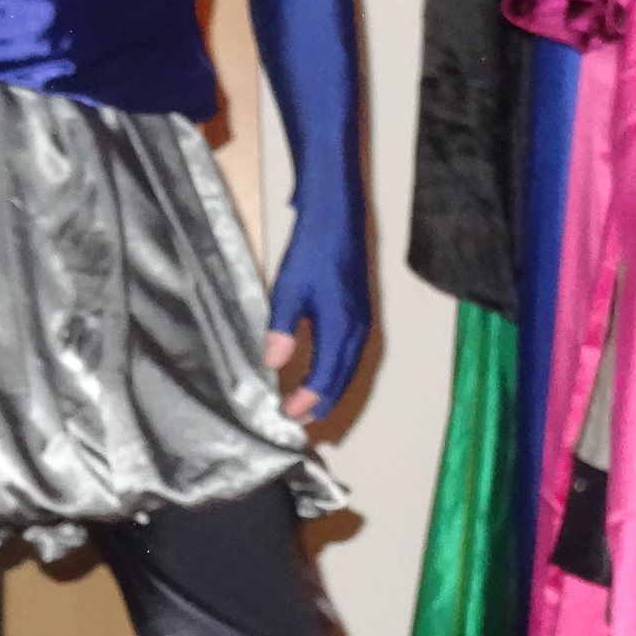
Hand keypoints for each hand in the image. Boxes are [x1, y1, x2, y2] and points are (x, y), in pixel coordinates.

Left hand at [265, 209, 370, 421]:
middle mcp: (358, 328)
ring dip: (332, 388)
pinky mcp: (361, 310)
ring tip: (312, 404)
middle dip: (322, 401)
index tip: (289, 414)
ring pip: (350, 366)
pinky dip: (338, 369)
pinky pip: (352, 352)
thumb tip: (272, 364)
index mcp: (342, 327)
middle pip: (342, 377)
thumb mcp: (288, 290)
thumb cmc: (312, 250)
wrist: (337, 216)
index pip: (326, 376)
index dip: (308, 399)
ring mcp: (363, 319)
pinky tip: (325, 370)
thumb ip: (281, 329)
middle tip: (301, 419)